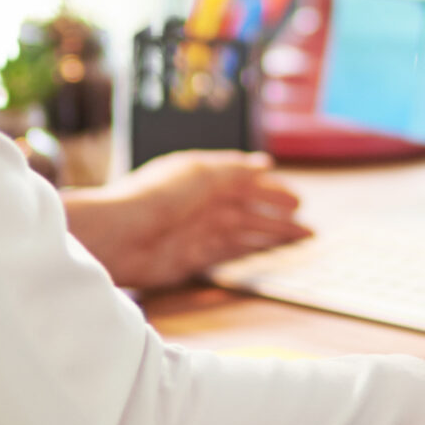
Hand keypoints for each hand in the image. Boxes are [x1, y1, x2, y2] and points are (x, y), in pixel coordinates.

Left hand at [63, 150, 308, 291]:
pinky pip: (229, 254)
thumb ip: (236, 171)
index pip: (242, 179)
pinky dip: (251, 253)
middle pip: (247, 208)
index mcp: (201, 176)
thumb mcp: (201, 173)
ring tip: (300, 240)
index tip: (296, 198)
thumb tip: (265, 166)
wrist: (118, 236)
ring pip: (244, 231)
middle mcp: (200, 202)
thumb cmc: (155, 197)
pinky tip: (270, 255)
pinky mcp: (192, 258)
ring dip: (271, 234)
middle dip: (276, 214)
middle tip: (306, 223)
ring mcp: (197, 231)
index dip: (269, 188)